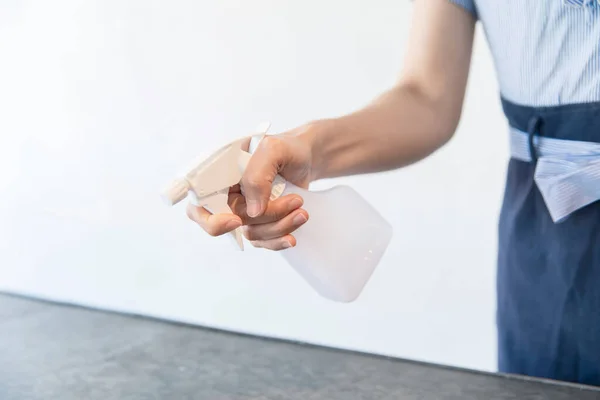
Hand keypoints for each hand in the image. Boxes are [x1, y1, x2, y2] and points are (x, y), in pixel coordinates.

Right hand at [186, 123, 319, 249]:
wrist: (308, 157)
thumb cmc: (287, 148)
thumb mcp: (273, 150)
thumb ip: (257, 176)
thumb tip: (253, 212)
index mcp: (219, 173)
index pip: (199, 203)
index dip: (211, 219)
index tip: (236, 220)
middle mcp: (227, 194)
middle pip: (230, 223)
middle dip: (264, 218)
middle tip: (294, 202)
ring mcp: (242, 210)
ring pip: (250, 233)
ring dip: (279, 227)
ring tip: (301, 210)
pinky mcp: (259, 222)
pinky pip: (262, 241)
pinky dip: (279, 240)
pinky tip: (293, 235)